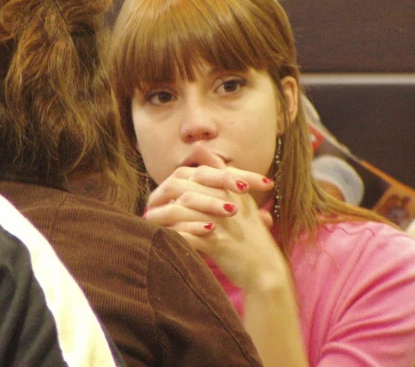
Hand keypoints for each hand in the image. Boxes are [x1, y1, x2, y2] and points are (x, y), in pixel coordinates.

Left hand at [144, 164, 284, 289]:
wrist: (265, 269)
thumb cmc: (248, 234)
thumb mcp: (238, 197)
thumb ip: (218, 171)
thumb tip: (198, 145)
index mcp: (232, 188)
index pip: (195, 174)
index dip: (172, 182)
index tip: (159, 195)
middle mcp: (227, 200)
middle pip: (183, 189)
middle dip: (160, 197)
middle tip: (148, 208)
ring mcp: (223, 222)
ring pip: (180, 211)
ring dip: (160, 217)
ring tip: (148, 223)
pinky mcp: (219, 244)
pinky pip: (187, 236)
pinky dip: (171, 236)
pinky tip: (161, 239)